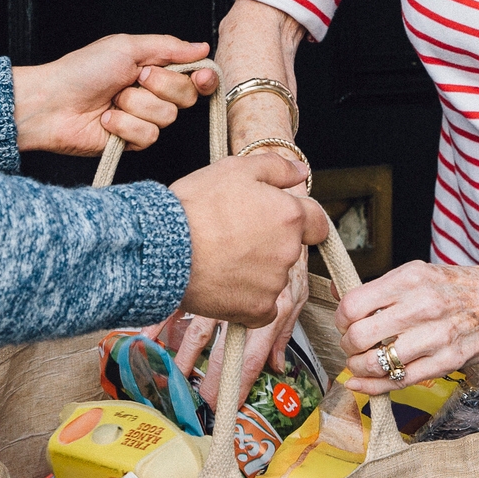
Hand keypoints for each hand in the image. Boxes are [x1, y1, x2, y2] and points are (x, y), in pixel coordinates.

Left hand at [11, 34, 218, 154]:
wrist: (52, 103)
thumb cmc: (82, 71)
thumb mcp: (126, 47)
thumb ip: (168, 47)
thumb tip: (201, 47)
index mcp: (153, 68)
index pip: (194, 76)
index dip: (203, 77)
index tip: (200, 75)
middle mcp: (151, 94)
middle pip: (186, 96)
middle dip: (160, 85)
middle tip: (134, 78)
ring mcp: (142, 118)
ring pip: (167, 117)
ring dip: (136, 105)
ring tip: (112, 100)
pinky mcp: (131, 142)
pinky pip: (148, 136)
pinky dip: (124, 125)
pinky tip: (105, 119)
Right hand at [150, 249, 309, 404]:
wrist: (269, 195)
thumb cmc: (287, 245)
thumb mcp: (297, 285)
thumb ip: (285, 327)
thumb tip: (277, 365)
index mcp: (273, 306)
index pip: (254, 353)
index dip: (243, 381)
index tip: (233, 401)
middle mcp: (245, 300)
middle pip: (225, 348)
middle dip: (213, 378)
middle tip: (204, 399)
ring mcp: (222, 286)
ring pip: (199, 328)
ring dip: (185, 354)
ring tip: (174, 374)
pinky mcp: (204, 271)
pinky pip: (180, 301)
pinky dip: (163, 319)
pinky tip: (150, 335)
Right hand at [171, 154, 325, 326]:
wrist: (162, 248)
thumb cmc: (196, 206)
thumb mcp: (235, 169)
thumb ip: (276, 167)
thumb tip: (301, 172)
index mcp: (290, 216)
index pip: (317, 222)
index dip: (299, 219)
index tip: (277, 221)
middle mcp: (289, 251)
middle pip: (290, 249)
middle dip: (270, 243)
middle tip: (234, 235)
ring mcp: (274, 283)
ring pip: (273, 277)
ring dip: (256, 270)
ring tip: (222, 257)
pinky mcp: (257, 310)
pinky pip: (262, 308)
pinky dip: (247, 299)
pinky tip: (225, 283)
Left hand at [333, 260, 478, 395]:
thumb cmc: (458, 288)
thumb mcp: (419, 273)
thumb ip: (381, 288)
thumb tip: (337, 295)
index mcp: (410, 280)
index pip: (353, 305)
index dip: (340, 319)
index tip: (344, 323)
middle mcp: (421, 307)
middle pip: (359, 336)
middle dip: (347, 345)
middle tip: (351, 345)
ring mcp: (435, 337)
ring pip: (376, 363)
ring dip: (358, 368)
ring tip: (360, 364)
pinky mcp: (446, 363)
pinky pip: (399, 381)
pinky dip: (374, 387)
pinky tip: (364, 384)